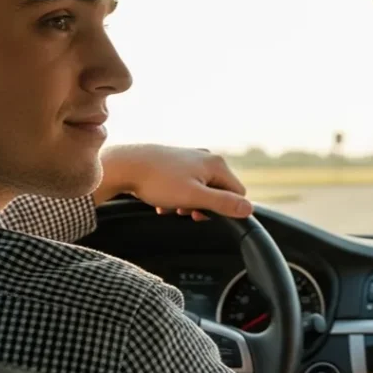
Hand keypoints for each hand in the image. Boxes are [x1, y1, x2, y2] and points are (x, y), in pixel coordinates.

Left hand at [97, 145, 252, 220]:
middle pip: (218, 191)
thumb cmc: (157, 181)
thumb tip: (249, 209)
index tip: (201, 214)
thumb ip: (224, 204)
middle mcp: (207, 157)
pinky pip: (186, 184)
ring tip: (170, 205)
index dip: (223, 209)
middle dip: (202, 206)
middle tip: (184, 211)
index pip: (238, 193)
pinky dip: (176, 195)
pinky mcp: (176, 161)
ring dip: (187, 202)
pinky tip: (162, 199)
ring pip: (200, 189)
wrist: (124, 165)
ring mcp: (191, 157)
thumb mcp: (194, 197)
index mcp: (216, 164)